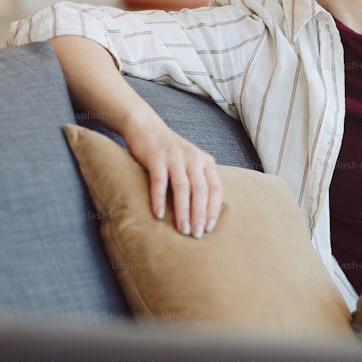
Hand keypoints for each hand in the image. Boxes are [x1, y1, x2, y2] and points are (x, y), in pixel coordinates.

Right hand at [123, 117, 222, 237]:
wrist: (146, 127)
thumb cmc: (169, 153)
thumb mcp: (190, 163)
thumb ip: (198, 180)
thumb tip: (203, 214)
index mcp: (206, 161)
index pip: (216, 188)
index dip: (214, 209)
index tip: (209, 228)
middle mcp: (193, 157)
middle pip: (201, 190)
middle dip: (200, 214)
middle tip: (197, 235)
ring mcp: (175, 156)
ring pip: (183, 187)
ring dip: (183, 211)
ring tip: (182, 230)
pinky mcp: (156, 156)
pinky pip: (159, 181)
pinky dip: (159, 198)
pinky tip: (158, 215)